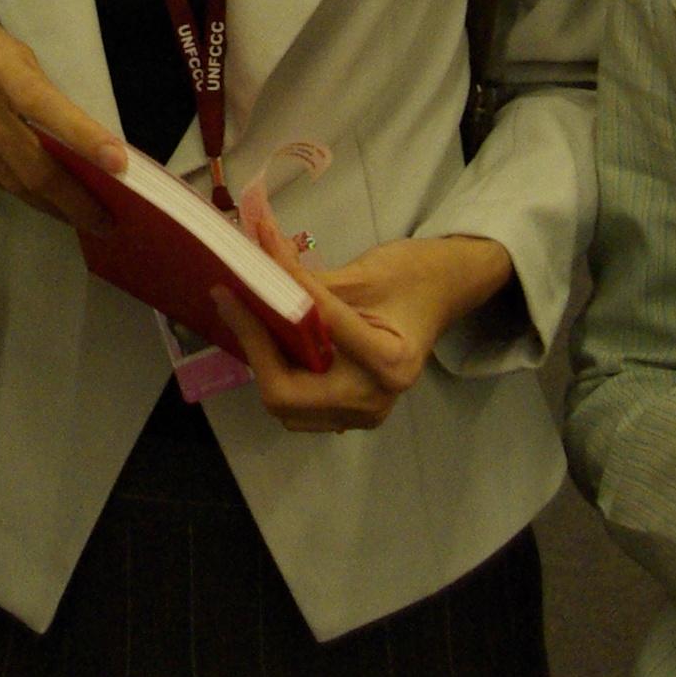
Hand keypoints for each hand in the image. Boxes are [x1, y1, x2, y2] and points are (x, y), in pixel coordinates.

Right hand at [0, 0, 118, 233]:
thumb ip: (31, 86)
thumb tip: (69, 137)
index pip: (43, 104)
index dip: (84, 137)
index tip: (119, 165)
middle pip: (27, 162)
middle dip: (72, 198)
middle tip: (106, 220)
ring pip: (7, 179)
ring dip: (48, 202)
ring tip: (81, 215)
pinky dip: (16, 188)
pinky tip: (38, 197)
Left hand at [210, 232, 511, 433]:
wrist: (442, 294)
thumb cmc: (411, 276)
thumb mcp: (364, 272)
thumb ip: (308, 280)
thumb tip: (256, 265)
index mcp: (390, 362)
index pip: (319, 328)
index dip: (281, 294)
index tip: (253, 263)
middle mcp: (375, 399)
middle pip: (287, 394)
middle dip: (256, 347)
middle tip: (233, 301)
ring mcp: (363, 413)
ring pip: (286, 406)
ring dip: (262, 362)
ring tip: (247, 316)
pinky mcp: (352, 412)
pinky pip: (299, 405)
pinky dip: (277, 372)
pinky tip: (269, 337)